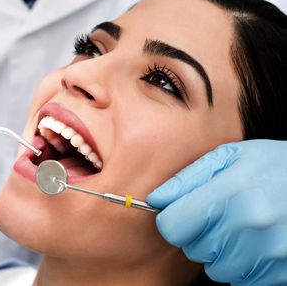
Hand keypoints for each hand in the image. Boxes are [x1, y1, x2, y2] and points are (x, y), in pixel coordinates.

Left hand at [147, 140, 286, 285]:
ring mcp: (270, 252)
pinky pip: (241, 281)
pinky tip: (256, 243)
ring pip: (215, 269)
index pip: (173, 226)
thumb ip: (189, 178)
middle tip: (221, 215)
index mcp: (233, 191)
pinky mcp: (282, 272)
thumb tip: (155, 199)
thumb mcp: (232, 157)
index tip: (182, 213)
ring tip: (240, 228)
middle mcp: (252, 224)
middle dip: (198, 234)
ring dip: (220, 253)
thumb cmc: (275, 166)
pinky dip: (243, 266)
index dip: (172, 219)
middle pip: (192, 249)